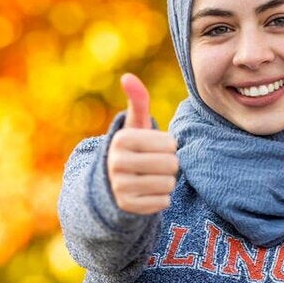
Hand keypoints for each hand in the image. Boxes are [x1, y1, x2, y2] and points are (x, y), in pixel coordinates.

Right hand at [107, 73, 178, 213]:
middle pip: (171, 165)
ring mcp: (120, 187)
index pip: (170, 144)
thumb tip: (127, 76)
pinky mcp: (127, 207)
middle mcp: (117, 163)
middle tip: (155, 164)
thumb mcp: (135, 125)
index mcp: (121, 139)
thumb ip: (138, 100)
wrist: (112, 183)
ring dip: (165, 182)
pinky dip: (160, 198)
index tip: (153, 147)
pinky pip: (163, 202)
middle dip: (169, 165)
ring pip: (168, 184)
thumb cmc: (134, 148)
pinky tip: (147, 193)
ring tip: (151, 177)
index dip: (168, 146)